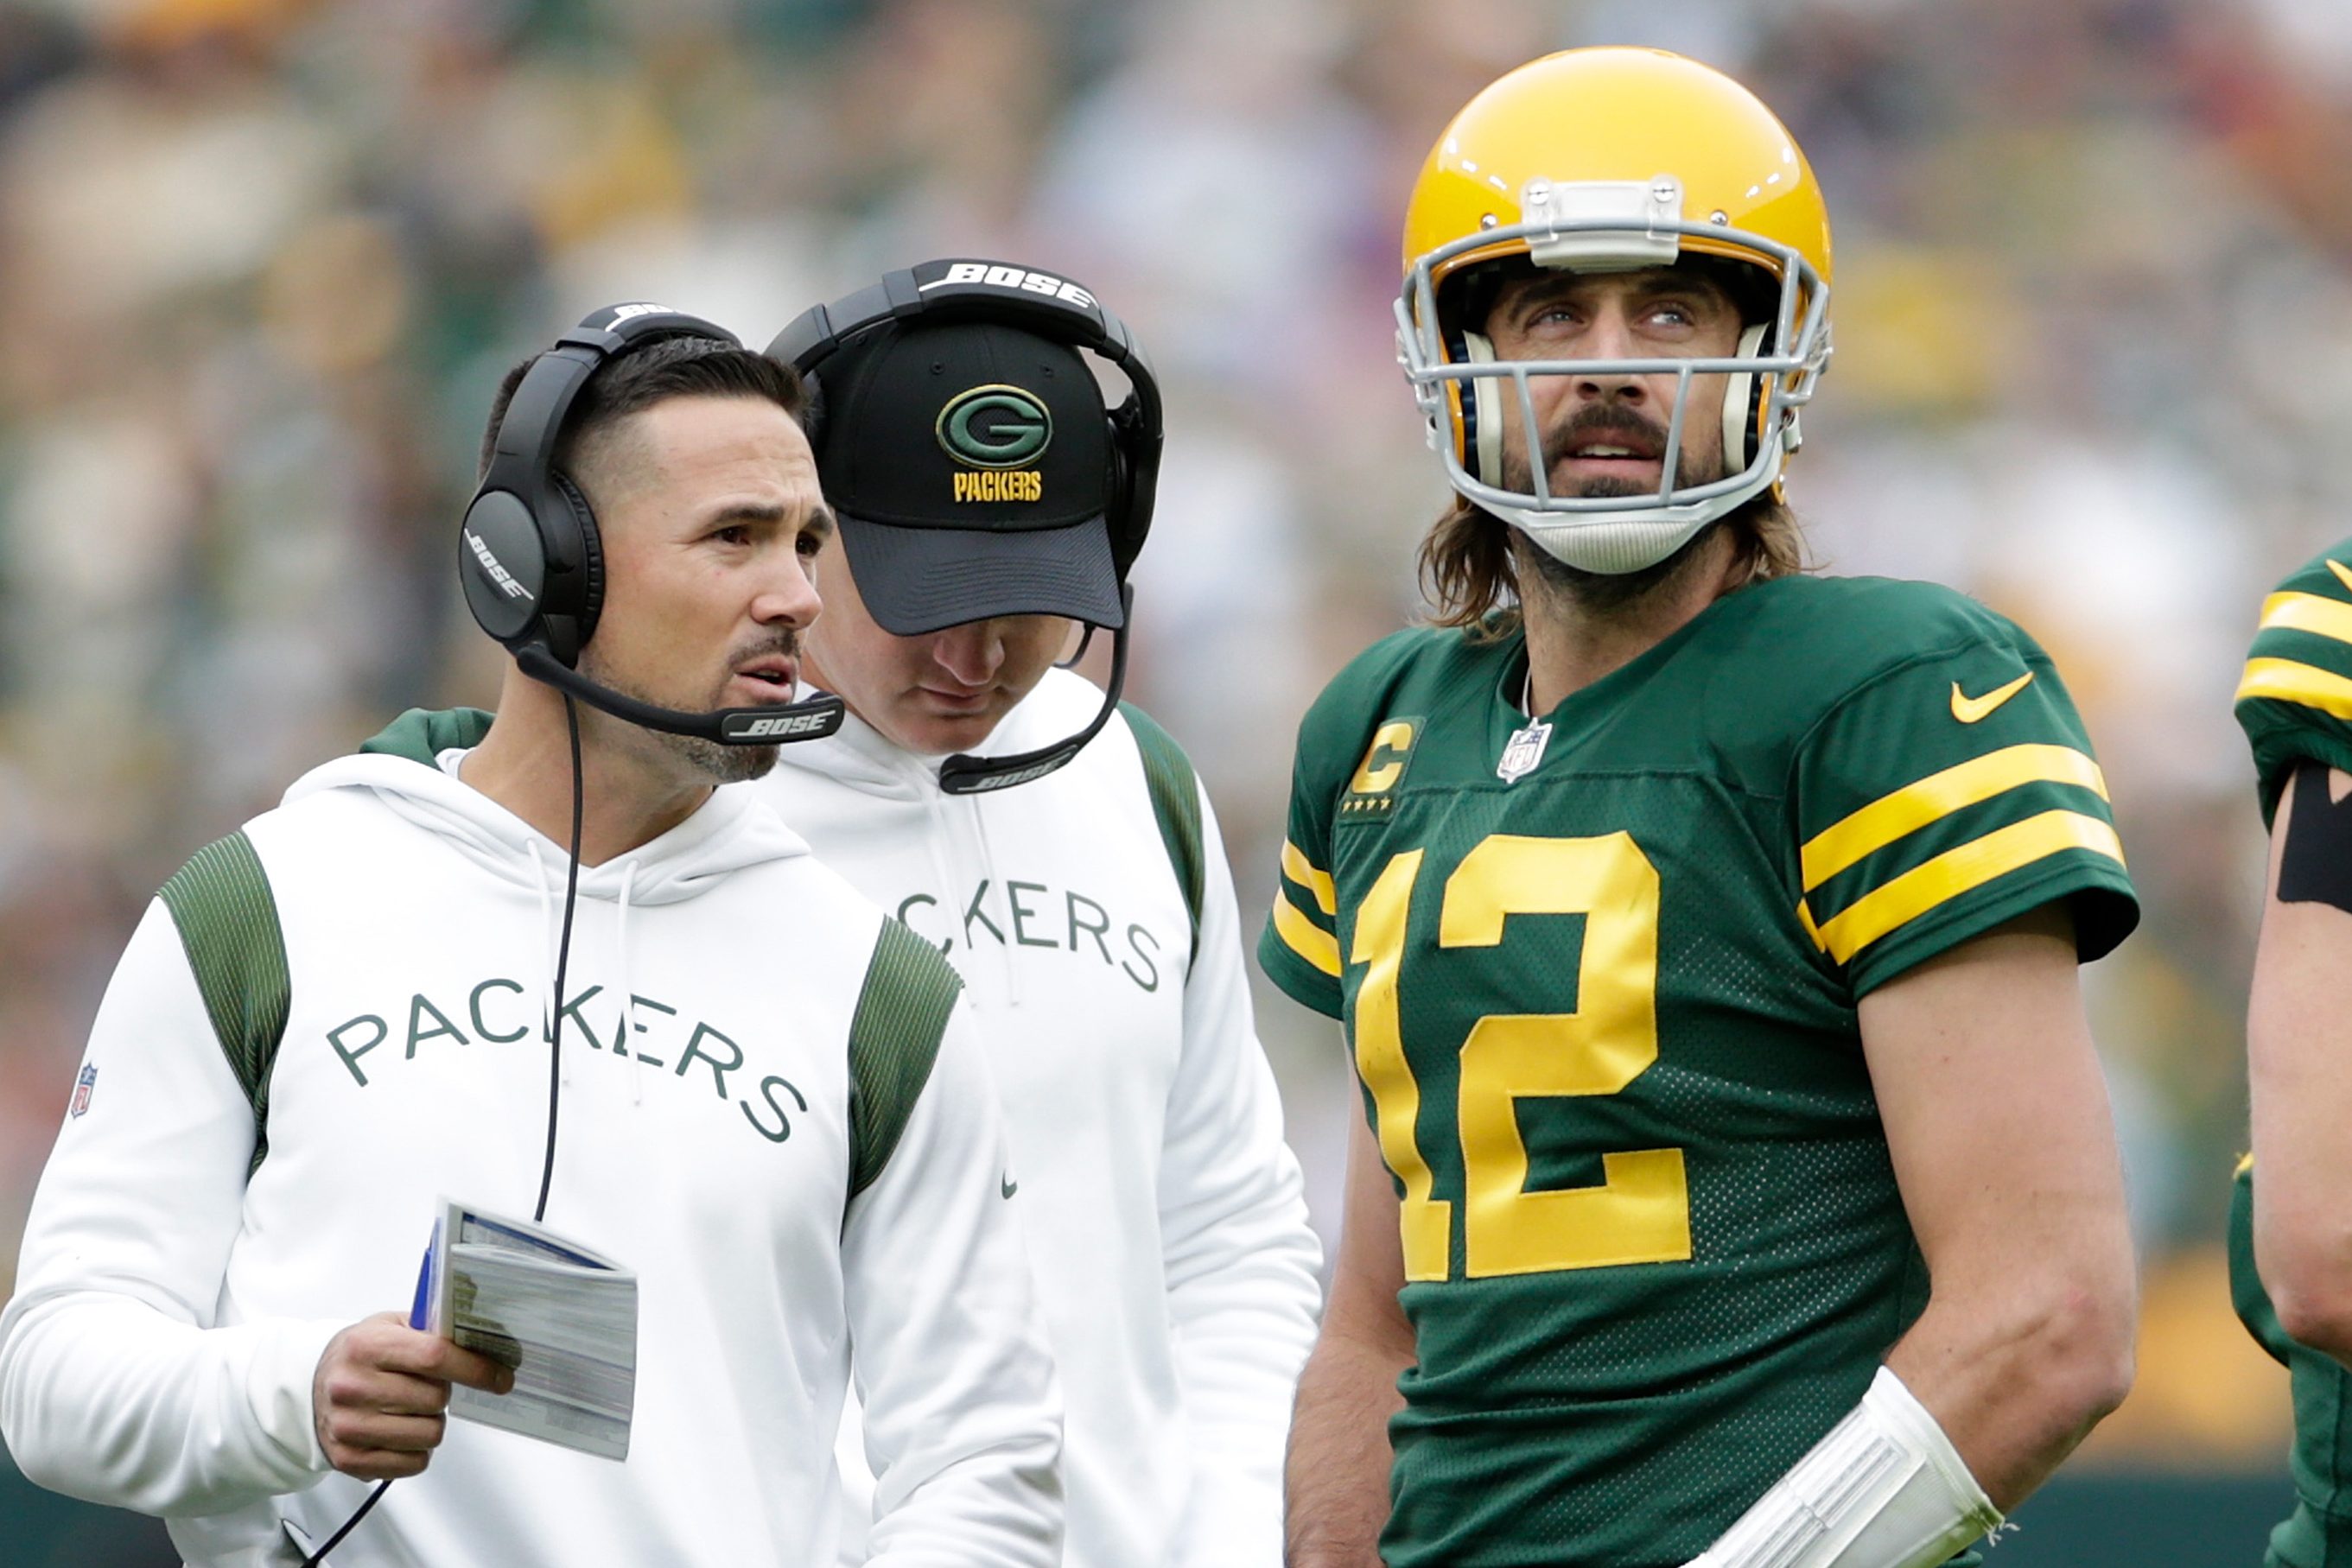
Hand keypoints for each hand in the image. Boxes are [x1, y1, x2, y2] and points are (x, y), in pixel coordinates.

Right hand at [311, 1311, 514, 1479]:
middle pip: (436, 1400)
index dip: (476, 1368)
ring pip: (430, 1434)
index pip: (434, 1356)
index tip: (501, 1378)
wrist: (311, 1386)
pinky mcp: (348, 1459)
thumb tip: (484, 1340)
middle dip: (443, 1394)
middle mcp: (352, 1387)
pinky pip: (414, 1463)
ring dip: (432, 1423)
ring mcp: (348, 1426)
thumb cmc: (361, 1354)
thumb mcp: (390, 1326)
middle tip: (426, 1388)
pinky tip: (401, 1432)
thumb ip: (433, 1330)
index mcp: (367, 1346)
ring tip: (411, 1410)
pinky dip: (418, 1450)